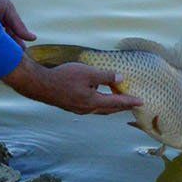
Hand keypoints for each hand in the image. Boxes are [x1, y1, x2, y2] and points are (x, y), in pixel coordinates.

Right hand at [1, 56, 140, 115]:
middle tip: (133, 103)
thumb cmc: (63, 77)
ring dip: (111, 105)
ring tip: (118, 100)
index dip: (130, 101)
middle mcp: (87, 109)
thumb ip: (105, 76)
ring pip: (100, 109)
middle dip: (122, 106)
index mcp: (93, 102)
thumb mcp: (87, 73)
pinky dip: (100, 103)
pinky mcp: (72, 106)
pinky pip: (91, 106)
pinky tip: (97, 96)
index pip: (117, 102)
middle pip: (110, 109)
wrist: (40, 85)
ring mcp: (79, 109)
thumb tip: (120, 78)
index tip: (141, 102)